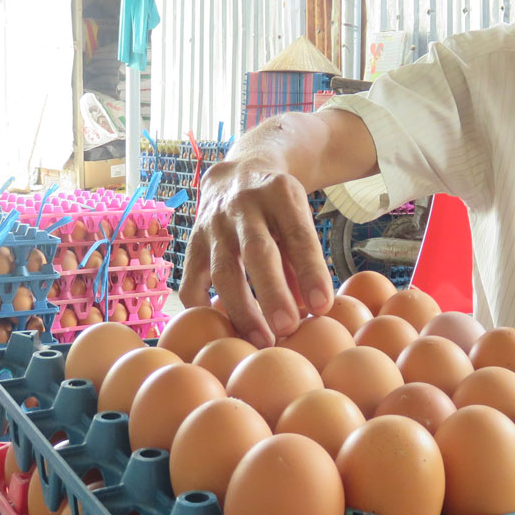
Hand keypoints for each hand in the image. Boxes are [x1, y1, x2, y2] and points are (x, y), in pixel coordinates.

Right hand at [179, 158, 331, 346]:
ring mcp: (213, 223)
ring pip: (224, 269)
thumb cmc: (278, 210)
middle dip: (272, 293)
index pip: (297, 235)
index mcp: (280, 194)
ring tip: (260, 340)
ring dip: (242, 309)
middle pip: (257, 251)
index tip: (323, 307)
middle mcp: (244, 206)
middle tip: (288, 329)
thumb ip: (303, 262)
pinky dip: (202, 308)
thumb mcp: (299, 220)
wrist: (237, 173)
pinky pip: (192, 280)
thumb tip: (311, 311)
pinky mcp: (192, 242)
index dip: (310, 271)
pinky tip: (220, 330)